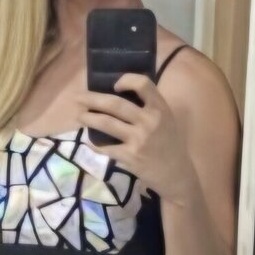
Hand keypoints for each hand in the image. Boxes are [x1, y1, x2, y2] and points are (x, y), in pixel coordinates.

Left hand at [75, 73, 196, 203]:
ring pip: (107, 123)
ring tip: (79, 116)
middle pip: (115, 104)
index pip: (143, 84)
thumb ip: (148, 107)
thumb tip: (118, 94)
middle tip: (78, 98)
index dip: (126, 80)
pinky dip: (95, 145)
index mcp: (159, 108)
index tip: (113, 84)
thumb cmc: (169, 145)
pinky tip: (89, 143)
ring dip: (89, 118)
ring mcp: (139, 139)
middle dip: (92, 99)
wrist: (176, 175)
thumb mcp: (165, 121)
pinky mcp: (131, 156)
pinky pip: (106, 148)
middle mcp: (149, 121)